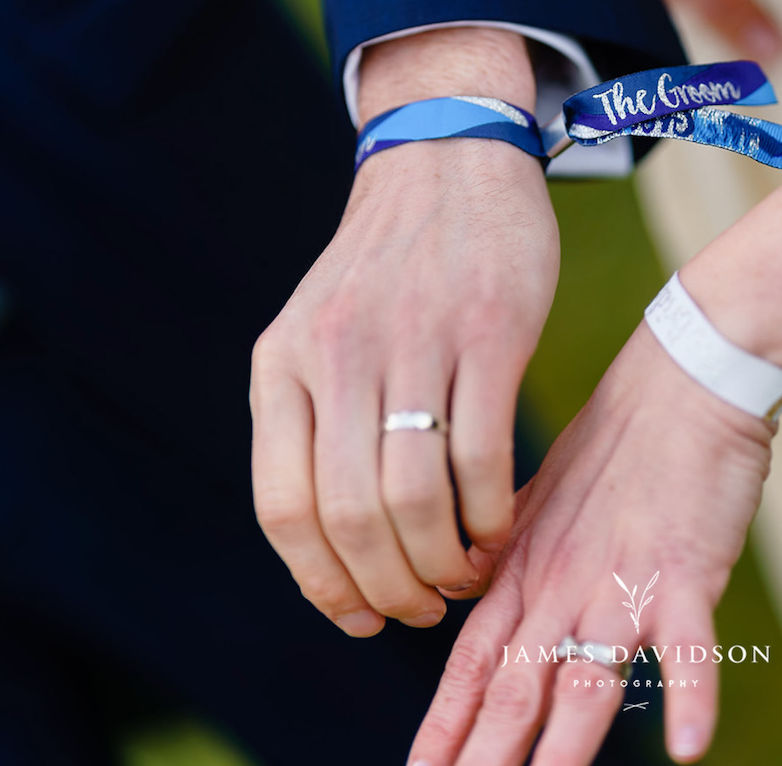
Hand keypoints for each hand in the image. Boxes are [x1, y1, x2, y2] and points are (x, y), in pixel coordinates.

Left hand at [250, 29, 557, 635]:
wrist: (447, 164)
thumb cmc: (389, 270)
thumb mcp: (318, 331)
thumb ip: (315, 421)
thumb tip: (341, 548)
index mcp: (282, 363)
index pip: (283, 508)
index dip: (321, 583)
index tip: (359, 617)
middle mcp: (338, 355)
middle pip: (352, 516)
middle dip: (390, 588)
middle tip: (422, 609)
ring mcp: (415, 341)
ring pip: (416, 497)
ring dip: (443, 562)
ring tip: (464, 575)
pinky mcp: (489, 332)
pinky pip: (483, 455)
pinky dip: (492, 514)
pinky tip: (499, 527)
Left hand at [406, 323, 772, 765]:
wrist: (680, 381)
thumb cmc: (615, 442)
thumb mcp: (541, 500)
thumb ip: (506, 555)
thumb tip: (469, 592)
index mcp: (524, 570)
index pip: (470, 665)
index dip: (443, 727)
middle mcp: (562, 586)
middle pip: (514, 690)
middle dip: (484, 758)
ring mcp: (623, 583)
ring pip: (585, 680)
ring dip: (561, 750)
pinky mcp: (688, 572)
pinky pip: (689, 644)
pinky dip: (689, 695)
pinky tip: (686, 748)